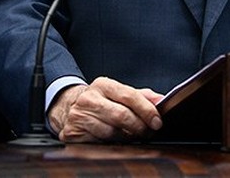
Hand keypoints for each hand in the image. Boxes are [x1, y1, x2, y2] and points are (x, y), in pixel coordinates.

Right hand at [47, 76, 163, 142]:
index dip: (147, 110)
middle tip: (148, 132)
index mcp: (103, 85)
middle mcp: (88, 98)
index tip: (157, 121)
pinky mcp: (72, 133)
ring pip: (111, 132)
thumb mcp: (118, 93)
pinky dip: (111, 144)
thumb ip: (141, 96)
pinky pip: (98, 143)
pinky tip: (115, 141)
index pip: (129, 96)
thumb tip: (161, 100)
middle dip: (139, 127)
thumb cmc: (100, 101)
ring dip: (126, 138)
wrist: (68, 107)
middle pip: (121, 116)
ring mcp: (79, 116)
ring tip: (132, 136)